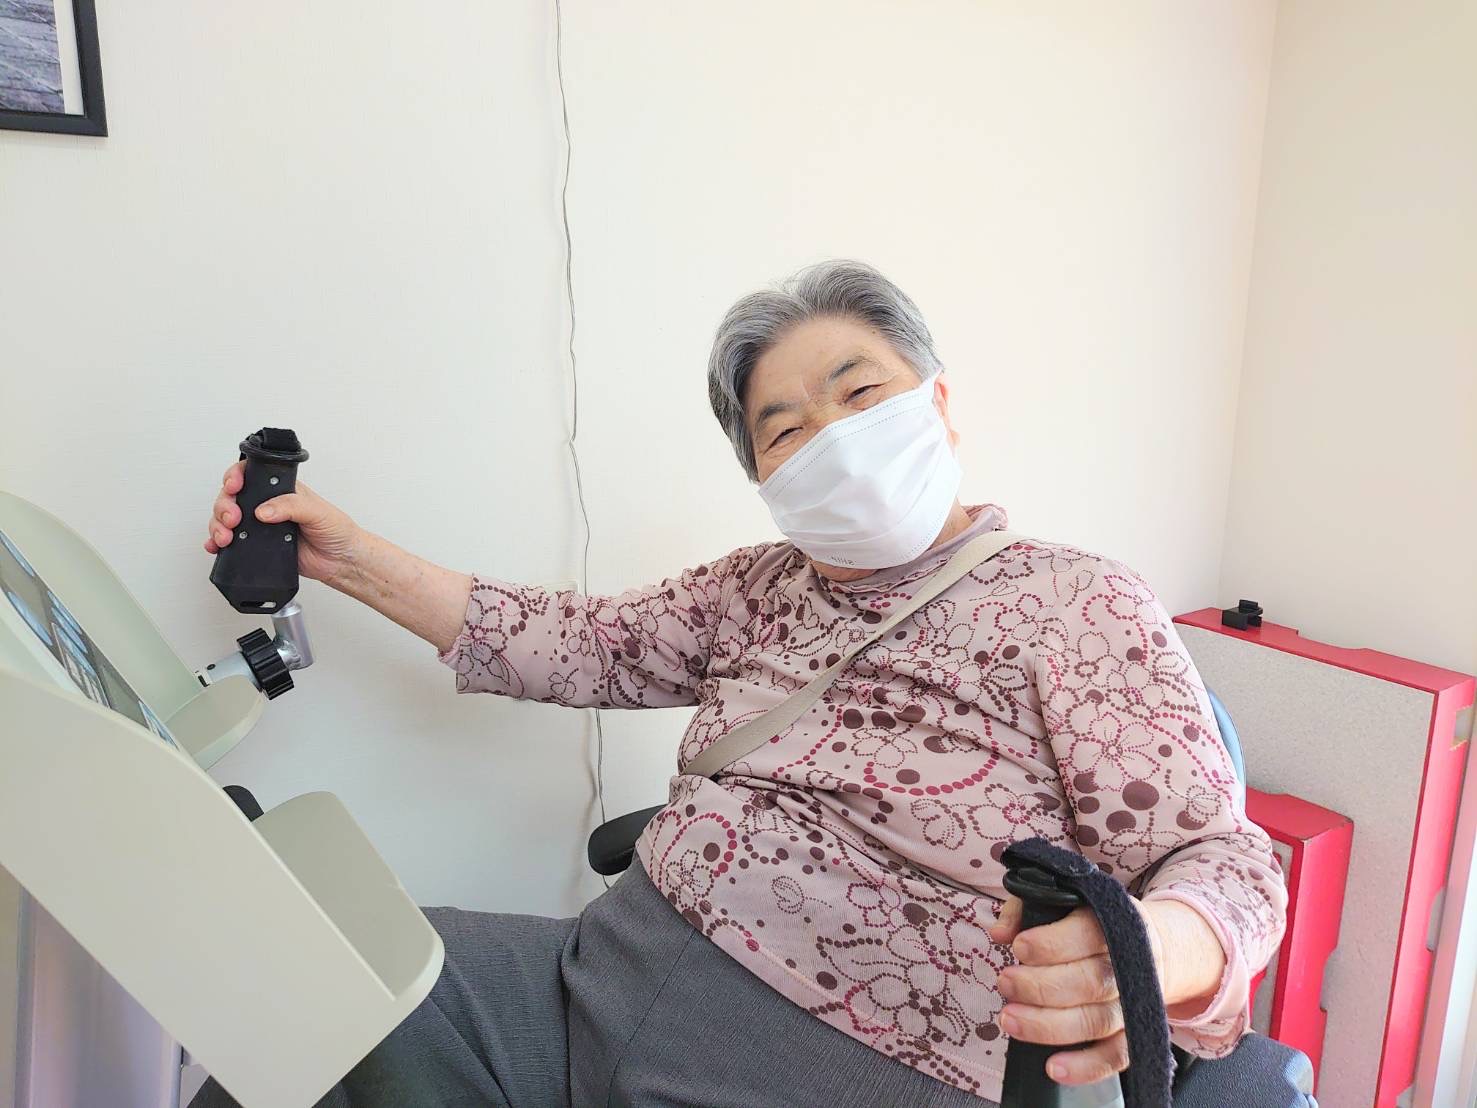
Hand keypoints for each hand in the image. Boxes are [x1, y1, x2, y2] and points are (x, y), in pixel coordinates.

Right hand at [203, 460, 364, 587]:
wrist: (341, 561)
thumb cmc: (337, 531)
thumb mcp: (318, 511)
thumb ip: (291, 506)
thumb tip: (263, 510)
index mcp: (281, 490)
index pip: (250, 475)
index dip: (235, 477)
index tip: (234, 486)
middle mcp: (267, 505)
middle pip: (232, 497)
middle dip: (224, 505)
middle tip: (232, 518)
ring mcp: (260, 526)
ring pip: (226, 519)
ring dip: (218, 525)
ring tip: (225, 536)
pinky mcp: (257, 546)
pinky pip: (231, 543)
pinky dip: (218, 543)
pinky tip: (216, 546)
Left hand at [987, 895, 1168, 1086]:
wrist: (1152, 946)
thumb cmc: (1090, 924)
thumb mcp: (1063, 902)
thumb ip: (1026, 909)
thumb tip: (999, 933)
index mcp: (1113, 923)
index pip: (1086, 934)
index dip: (1050, 944)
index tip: (1018, 947)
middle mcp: (1129, 965)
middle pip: (1087, 982)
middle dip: (1039, 987)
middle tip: (1005, 983)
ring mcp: (1134, 1002)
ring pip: (1096, 1021)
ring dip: (1048, 1026)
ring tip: (1009, 1019)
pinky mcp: (1134, 1033)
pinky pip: (1116, 1057)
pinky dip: (1086, 1067)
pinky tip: (1052, 1068)